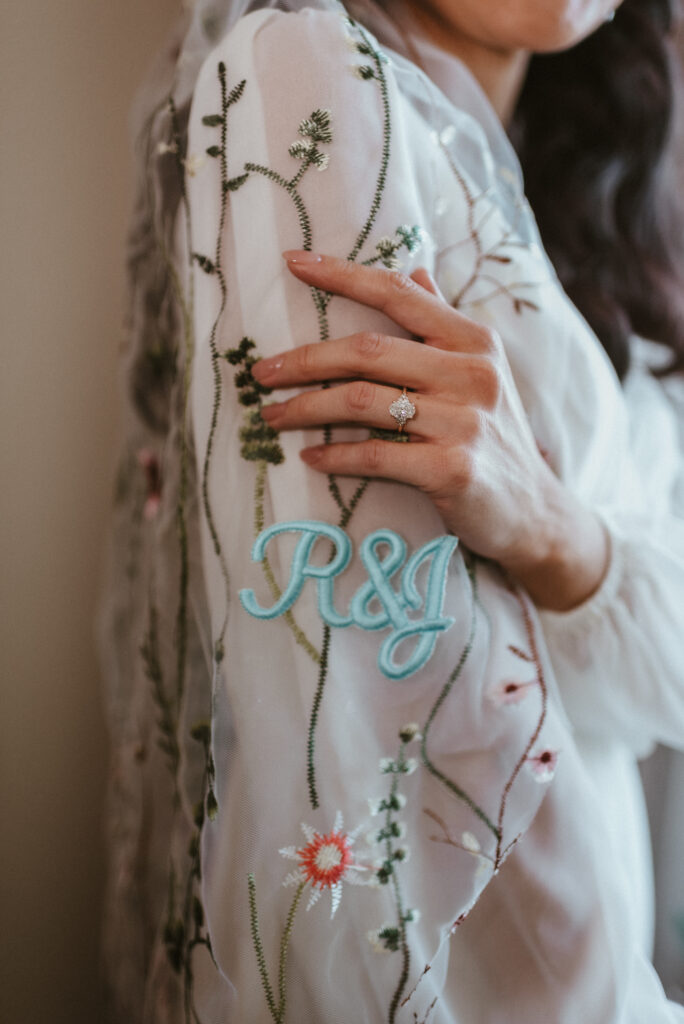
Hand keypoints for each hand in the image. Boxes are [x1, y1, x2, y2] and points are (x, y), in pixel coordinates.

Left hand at [251, 250, 608, 610]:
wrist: (534, 512)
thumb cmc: (495, 437)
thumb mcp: (481, 372)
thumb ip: (443, 323)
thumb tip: (414, 272)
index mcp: (473, 340)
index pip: (399, 293)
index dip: (342, 275)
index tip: (292, 261)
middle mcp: (471, 373)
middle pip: (368, 352)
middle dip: (304, 360)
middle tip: (261, 374)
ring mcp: (464, 422)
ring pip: (363, 402)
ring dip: (307, 408)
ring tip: (274, 418)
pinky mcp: (452, 470)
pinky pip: (375, 455)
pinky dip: (335, 455)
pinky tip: (311, 457)